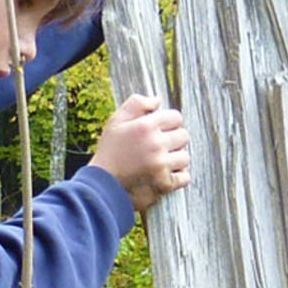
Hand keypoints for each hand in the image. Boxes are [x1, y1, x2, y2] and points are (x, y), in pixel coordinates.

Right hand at [90, 94, 189, 211]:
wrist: (102, 186)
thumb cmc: (109, 153)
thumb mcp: (115, 122)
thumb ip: (136, 104)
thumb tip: (157, 100)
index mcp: (145, 126)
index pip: (176, 117)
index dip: (170, 123)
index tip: (162, 131)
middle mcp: (155, 144)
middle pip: (184, 136)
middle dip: (174, 140)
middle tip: (161, 147)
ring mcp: (161, 165)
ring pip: (185, 157)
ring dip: (176, 160)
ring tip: (161, 162)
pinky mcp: (164, 184)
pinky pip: (185, 177)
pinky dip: (178, 177)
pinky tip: (165, 175)